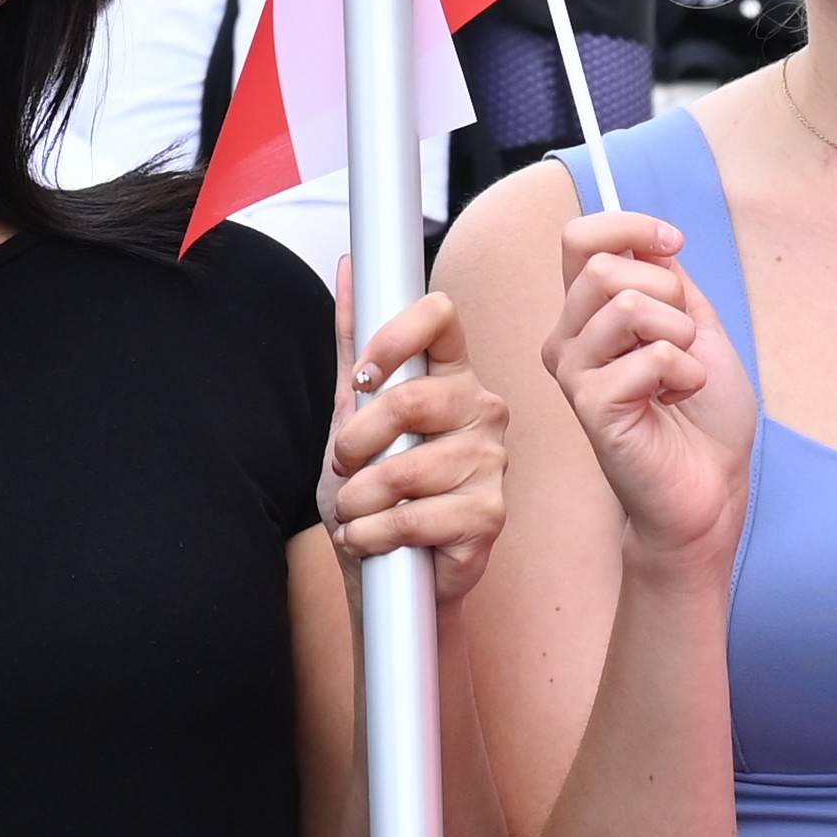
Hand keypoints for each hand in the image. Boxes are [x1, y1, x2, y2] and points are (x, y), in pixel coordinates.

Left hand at [323, 288, 514, 607]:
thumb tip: (349, 266)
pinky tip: (371, 539)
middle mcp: (482, 410)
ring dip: (357, 499)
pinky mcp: (490, 514)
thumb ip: (354, 342)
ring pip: (404, 467)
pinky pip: (414, 517)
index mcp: (453, 376)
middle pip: (410, 398)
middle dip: (356, 440)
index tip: (363, 376)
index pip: (441, 317)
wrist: (387, 570)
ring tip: (355, 512)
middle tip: (344, 465)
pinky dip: (373, 534)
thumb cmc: (376, 491)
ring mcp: (492, 461)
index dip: (393, 336)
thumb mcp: (352, 412)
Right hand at [546, 210, 754, 570]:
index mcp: (590, 314)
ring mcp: (574, 373)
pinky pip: (649, 356)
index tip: (674, 244)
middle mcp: (569, 339)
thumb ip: (668, 280)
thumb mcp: (695, 326)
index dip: (629, 226)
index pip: (580, 238)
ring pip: (625, 306)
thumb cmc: (703, 415)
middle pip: (602, 267)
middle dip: (668, 293)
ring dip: (679, 336)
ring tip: (683, 375)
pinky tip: (677, 399)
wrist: (712, 486)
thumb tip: (649, 237)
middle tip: (684, 339)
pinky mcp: (590, 406)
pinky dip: (685, 372)